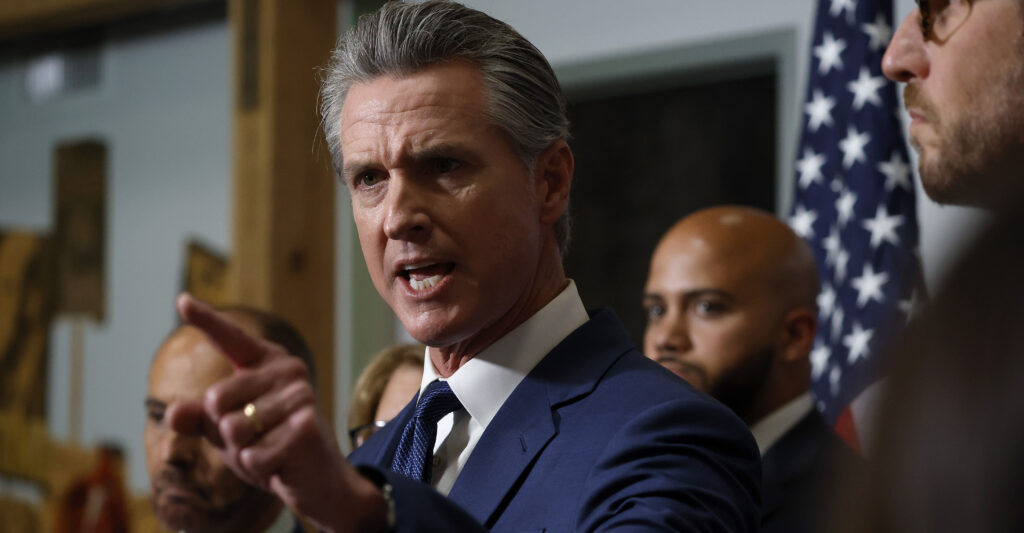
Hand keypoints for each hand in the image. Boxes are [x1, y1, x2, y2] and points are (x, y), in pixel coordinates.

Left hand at [167, 293, 386, 532]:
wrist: (316, 477)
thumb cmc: (271, 445)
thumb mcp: (228, 430)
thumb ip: (200, 419)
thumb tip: (172, 414)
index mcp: (267, 362)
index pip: (231, 338)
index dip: (206, 319)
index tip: (182, 300)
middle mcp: (287, 370)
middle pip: (216, 399)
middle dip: (223, 430)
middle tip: (254, 438)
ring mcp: (301, 396)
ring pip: (232, 429)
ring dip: (242, 452)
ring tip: (270, 450)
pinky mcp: (307, 426)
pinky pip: (252, 454)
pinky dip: (258, 468)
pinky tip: (280, 463)